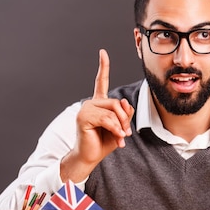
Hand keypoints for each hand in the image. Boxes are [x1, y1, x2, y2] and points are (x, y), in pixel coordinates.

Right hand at [61, 49, 134, 181]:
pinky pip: (106, 119)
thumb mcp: (120, 127)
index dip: (103, 67)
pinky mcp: (83, 117)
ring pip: (112, 111)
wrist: (90, 157)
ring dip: (120, 126)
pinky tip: (117, 137)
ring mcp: (86, 109)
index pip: (101, 82)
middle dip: (125, 119)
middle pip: (116, 102)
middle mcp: (91, 104)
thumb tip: (124, 102)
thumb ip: (125, 113)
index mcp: (99, 104)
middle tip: (126, 133)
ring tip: (121, 137)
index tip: (103, 53)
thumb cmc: (104, 142)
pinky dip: (115, 128)